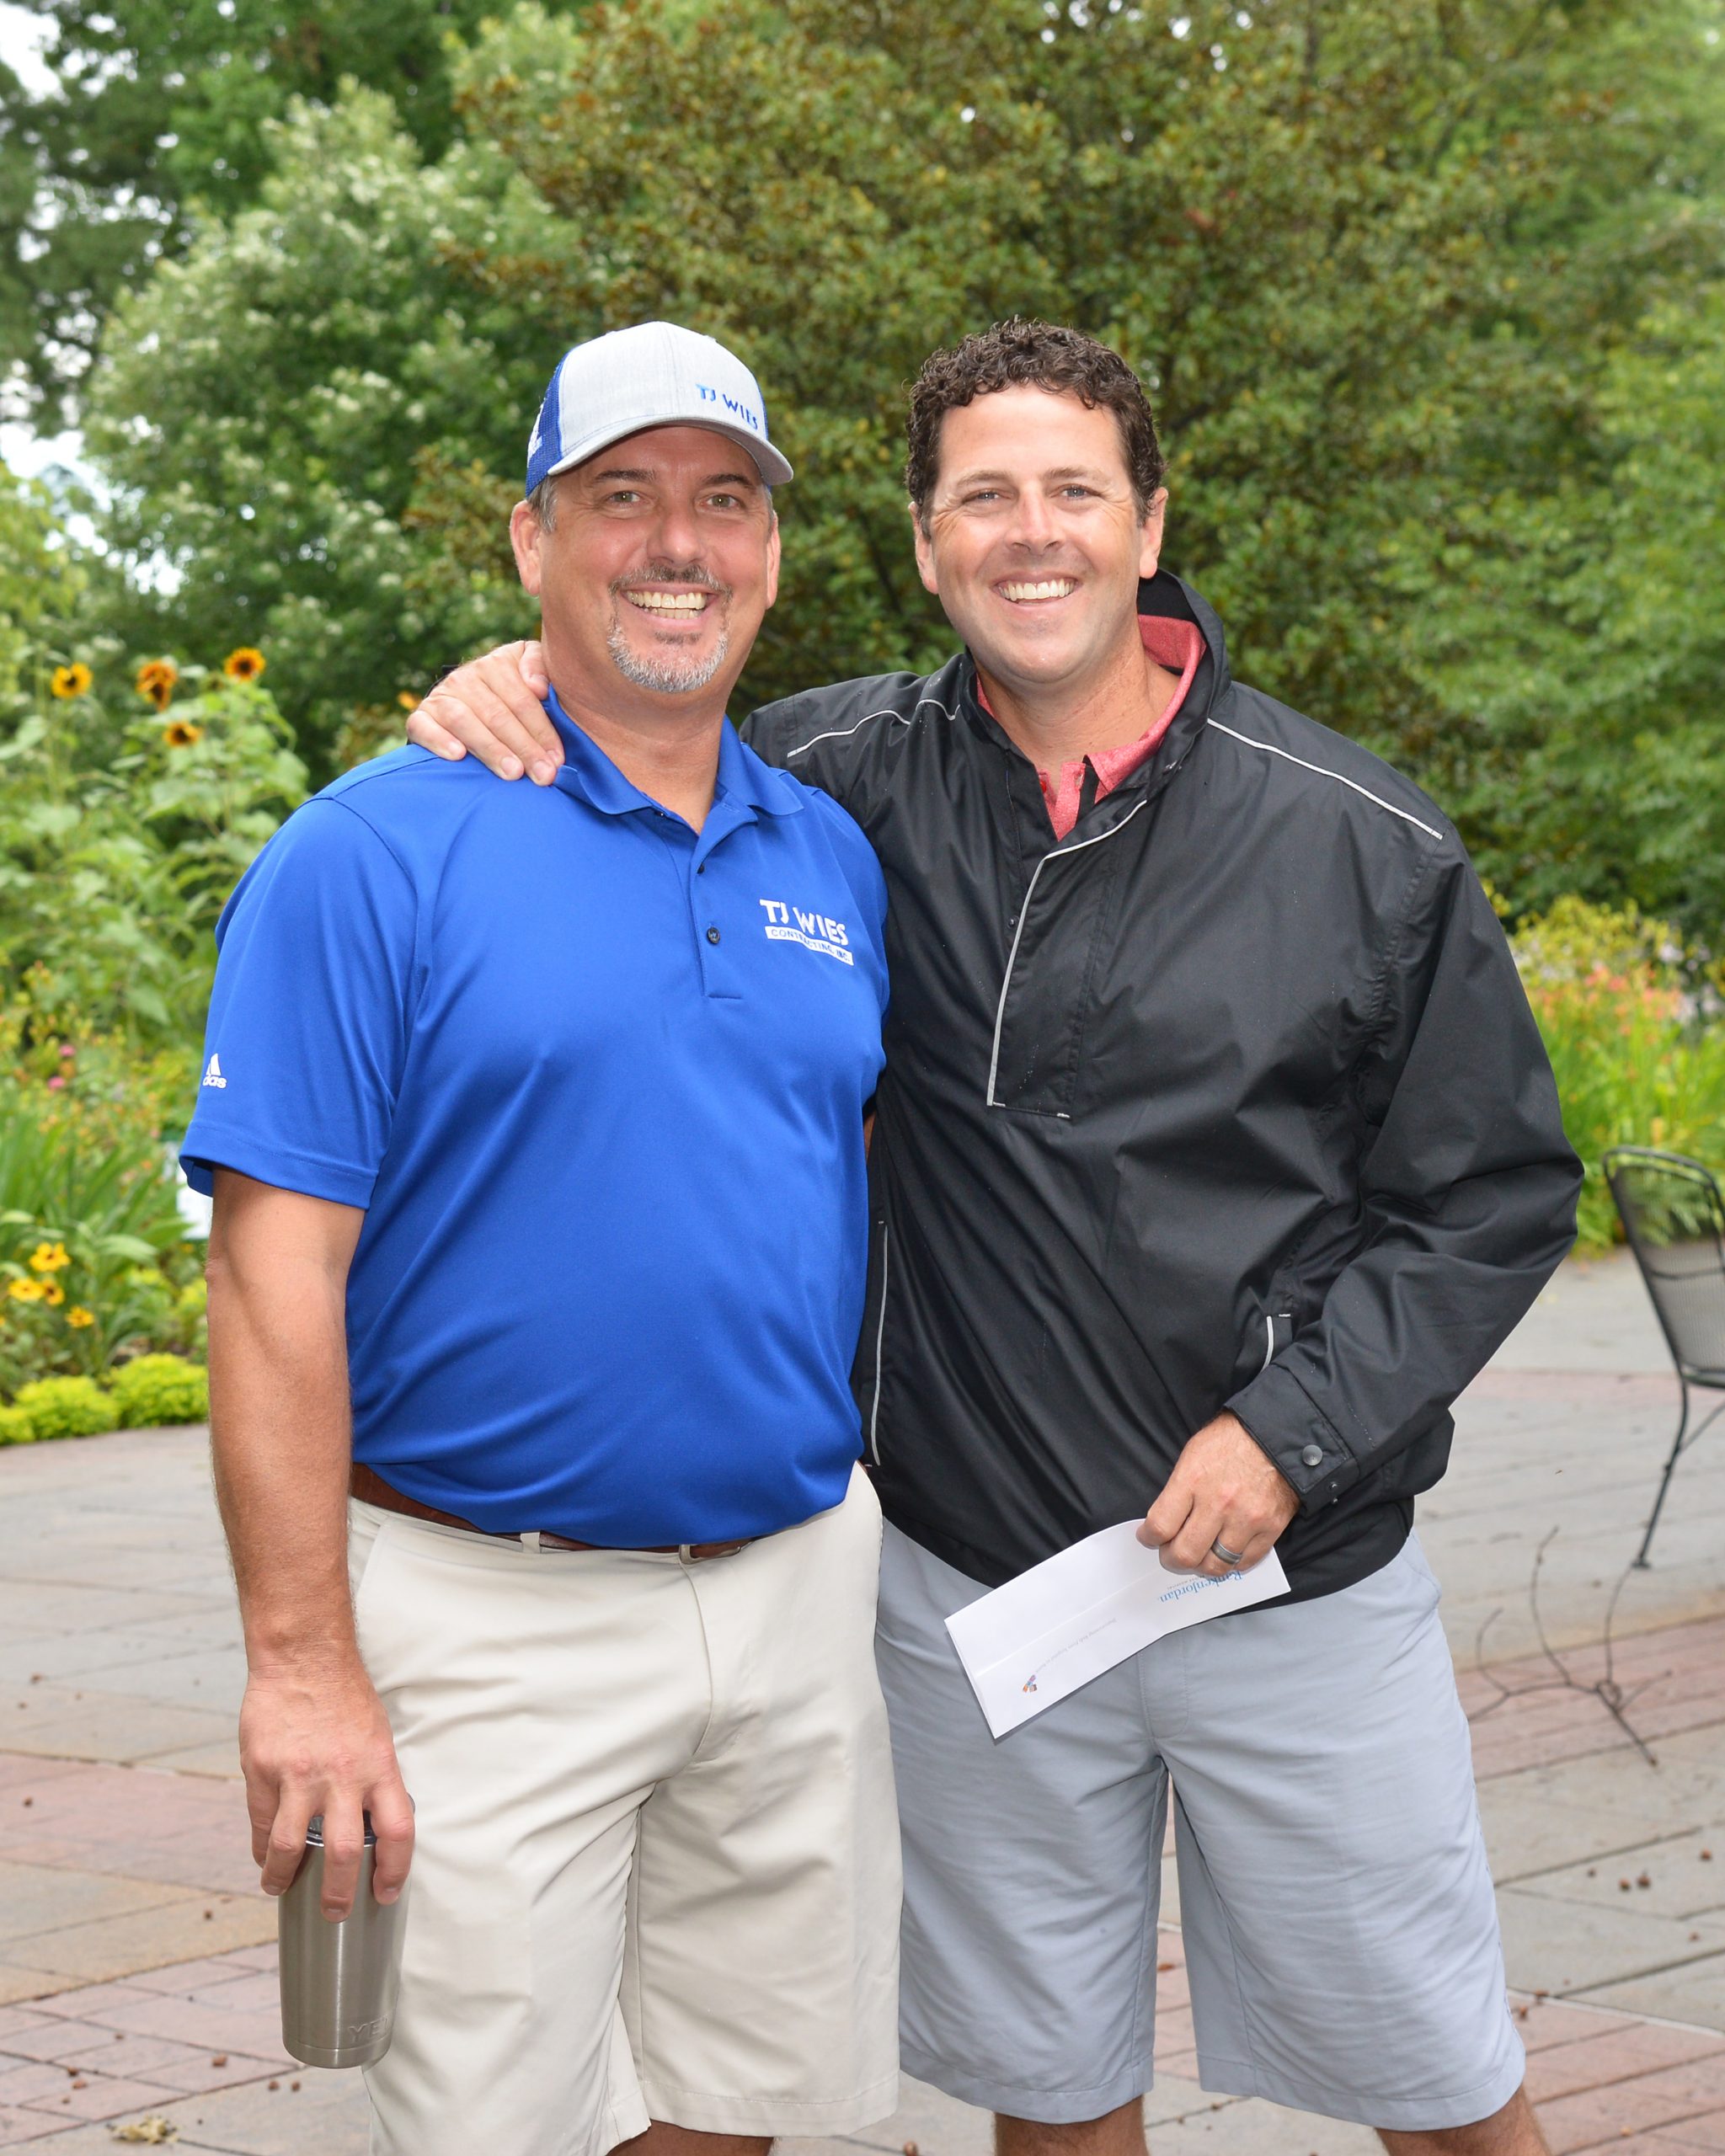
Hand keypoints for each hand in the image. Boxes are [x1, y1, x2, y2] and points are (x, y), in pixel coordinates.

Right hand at [239, 1657, 414, 1919]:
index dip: (394, 1870)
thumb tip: (371, 1825)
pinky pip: (262, 1823)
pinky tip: (265, 1858)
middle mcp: (342, 1775)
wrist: (304, 1656)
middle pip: (346, 1852)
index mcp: (379, 1766)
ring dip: (286, 1879)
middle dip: (340, 1893)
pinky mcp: (263, 1770)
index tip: (385, 1893)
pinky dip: (263, 1848)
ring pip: (293, 1848)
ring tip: (281, 1889)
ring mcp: (299, 1775)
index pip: (398, 1830)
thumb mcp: (377, 1735)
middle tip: (334, 1911)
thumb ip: (373, 1780)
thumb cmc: (345, 1694)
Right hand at [408, 639, 559, 783]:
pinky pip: (424, 727)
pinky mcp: (421, 716)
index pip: (522, 700)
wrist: (467, 702)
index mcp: (496, 665)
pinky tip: (458, 756)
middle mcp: (466, 678)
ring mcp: (441, 696)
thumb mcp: (529, 671)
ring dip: (491, 749)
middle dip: (524, 747)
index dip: (542, 731)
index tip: (557, 759)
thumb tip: (538, 687)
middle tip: (543, 775)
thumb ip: (539, 667)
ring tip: (513, 773)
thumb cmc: (511, 694)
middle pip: (497, 715)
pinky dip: (440, 740)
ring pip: (464, 721)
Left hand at [1138, 1412, 1297, 1576]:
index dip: (1148, 1538)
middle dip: (1171, 1559)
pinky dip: (1231, 1563)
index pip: (1160, 1526)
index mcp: (1193, 1480)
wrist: (1276, 1435)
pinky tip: (1224, 1552)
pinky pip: (1245, 1562)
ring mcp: (1247, 1519)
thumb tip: (1164, 1523)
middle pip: (1185, 1554)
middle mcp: (1219, 1503)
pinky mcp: (1271, 1528)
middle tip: (1170, 1554)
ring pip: (1215, 1565)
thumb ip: (1177, 1491)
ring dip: (1201, 1566)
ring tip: (1199, 1556)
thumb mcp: (1192, 1455)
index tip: (1148, 1537)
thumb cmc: (1229, 1441)